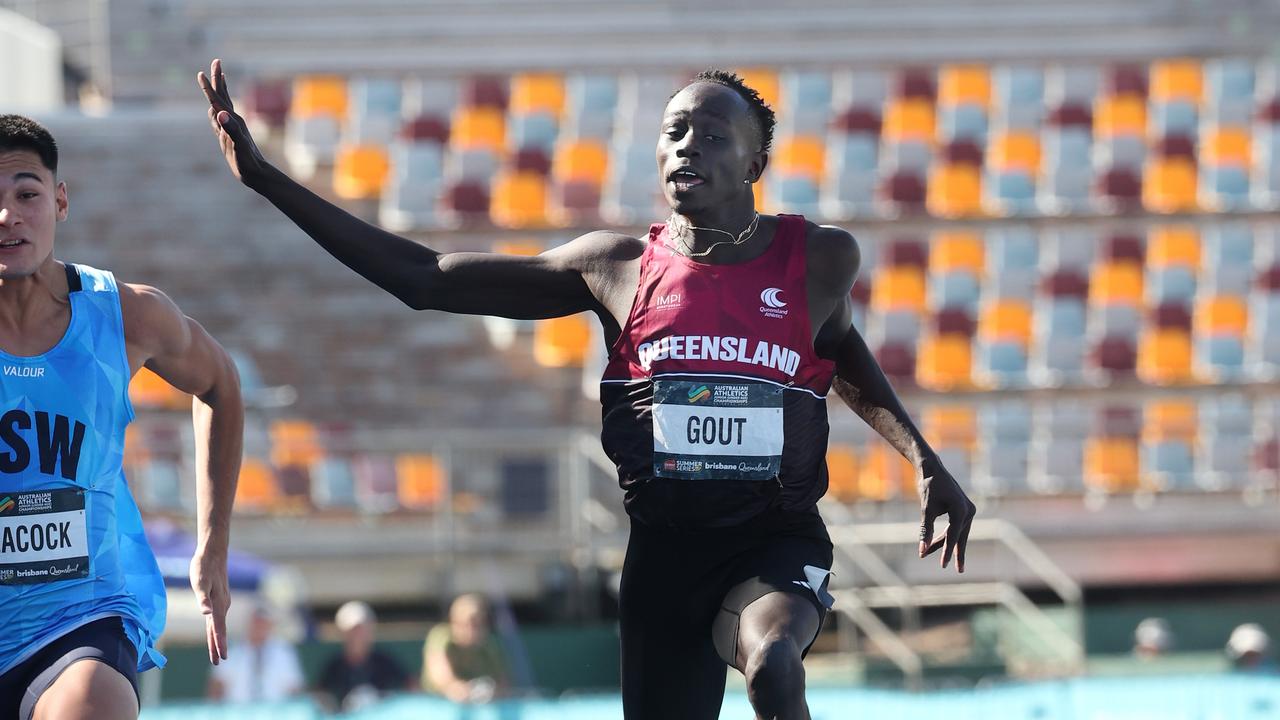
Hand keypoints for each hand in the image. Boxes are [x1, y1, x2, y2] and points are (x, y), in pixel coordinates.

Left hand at [190, 545, 230, 663]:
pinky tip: (215, 630)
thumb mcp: (199, 582)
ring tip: (217, 651)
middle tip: (218, 661)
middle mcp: (222, 605)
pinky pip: (218, 617)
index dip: (219, 644)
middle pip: (219, 629)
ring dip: (218, 638)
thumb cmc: (204, 566)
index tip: (221, 658)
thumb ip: (203, 599)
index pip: (218, 629)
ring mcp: (223, 601)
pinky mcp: (220, 597)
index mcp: (218, 604)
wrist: (214, 552)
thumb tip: (206, 613)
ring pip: (219, 624)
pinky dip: (217, 628)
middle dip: (218, 646)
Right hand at [197, 58, 267, 185]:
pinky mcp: (230, 135)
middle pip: (223, 95)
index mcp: (232, 121)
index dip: (208, 87)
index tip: (201, 73)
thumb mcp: (238, 145)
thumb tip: (221, 113)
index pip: (217, 100)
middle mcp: (232, 120)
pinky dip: (217, 108)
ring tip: (219, 77)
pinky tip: (216, 108)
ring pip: (223, 103)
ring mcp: (231, 127)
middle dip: (218, 79)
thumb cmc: (248, 162)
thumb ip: (231, 129)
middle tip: (216, 61)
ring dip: (219, 89)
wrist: (257, 174)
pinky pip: (221, 117)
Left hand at [916, 454, 975, 572]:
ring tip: (928, 554)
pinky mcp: (964, 509)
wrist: (931, 469)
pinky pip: (956, 526)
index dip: (947, 552)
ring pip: (957, 532)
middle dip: (952, 552)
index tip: (943, 566)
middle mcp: (968, 510)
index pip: (954, 536)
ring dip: (944, 543)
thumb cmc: (928, 487)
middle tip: (957, 571)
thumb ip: (926, 530)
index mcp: (961, 510)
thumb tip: (922, 549)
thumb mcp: (926, 510)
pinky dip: (947, 534)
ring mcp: (968, 510)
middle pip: (959, 536)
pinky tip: (937, 544)